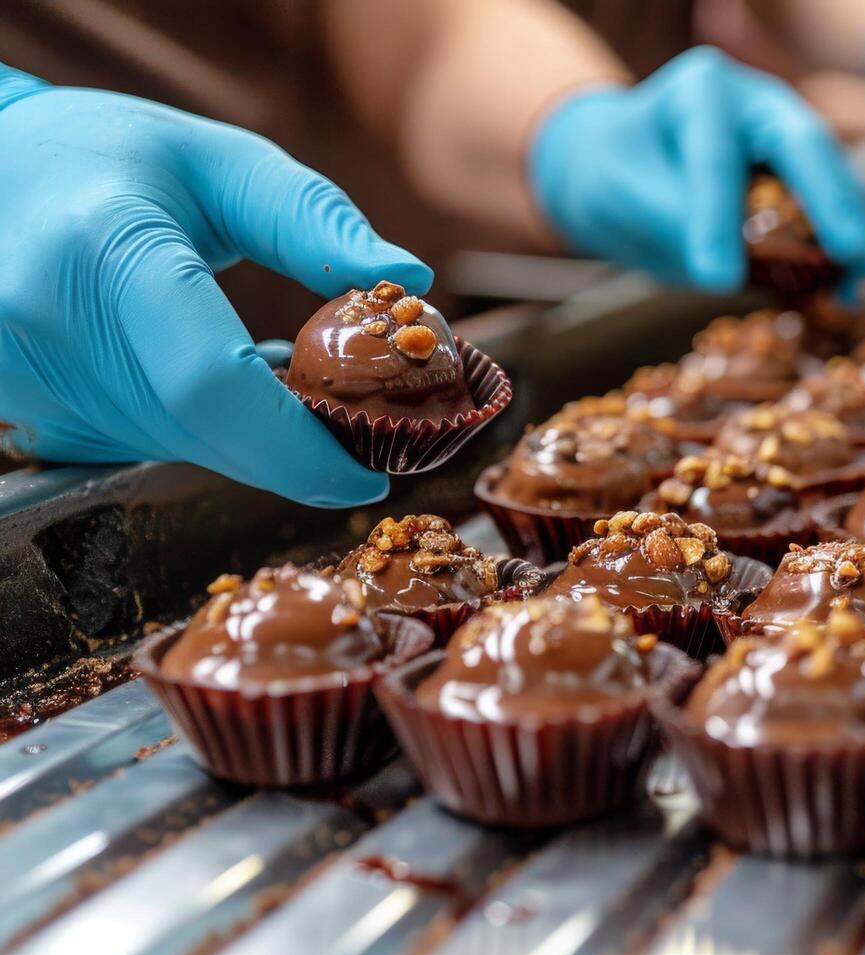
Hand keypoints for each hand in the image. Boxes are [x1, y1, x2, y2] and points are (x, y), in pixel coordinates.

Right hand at [0, 67, 430, 506]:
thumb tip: (410, 276)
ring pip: (175, 448)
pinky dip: (201, 427)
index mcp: (103, 251)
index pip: (210, 385)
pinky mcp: (25, 410)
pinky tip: (218, 375)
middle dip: (293, 450)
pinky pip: (141, 443)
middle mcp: (46, 326)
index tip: (370, 470)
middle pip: (201, 434)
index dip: (297, 448)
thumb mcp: (222, 162)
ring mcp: (24, 378)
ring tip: (285, 376)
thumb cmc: (114, 157)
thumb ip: (312, 221)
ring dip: (248, 436)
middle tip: (360, 428)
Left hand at [529, 47, 864, 290]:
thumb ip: (669, 218)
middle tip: (851, 252)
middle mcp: (759, 103)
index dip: (717, 219)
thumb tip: (729, 266)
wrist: (629, 167)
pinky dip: (845, 245)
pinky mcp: (805, 175)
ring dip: (854, 229)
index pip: (713, 157)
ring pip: (833, 177)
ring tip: (864, 279)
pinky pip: (834, 206)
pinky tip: (852, 285)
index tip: (717, 278)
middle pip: (805, 147)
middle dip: (832, 200)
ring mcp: (789, 136)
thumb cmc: (620, 170)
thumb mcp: (620, 191)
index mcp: (704, 91)